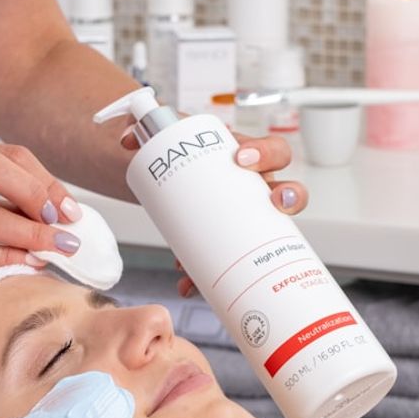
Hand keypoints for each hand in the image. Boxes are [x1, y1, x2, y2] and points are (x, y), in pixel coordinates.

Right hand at [0, 141, 82, 305]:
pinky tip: (26, 264)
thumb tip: (65, 216)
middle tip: (64, 228)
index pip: (9, 156)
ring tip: (55, 249)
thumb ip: (5, 202)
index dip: (46, 183)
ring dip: (28, 235)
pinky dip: (4, 259)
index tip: (71, 212)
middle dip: (36, 197)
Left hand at [123, 130, 304, 297]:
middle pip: (291, 193)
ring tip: (238, 262)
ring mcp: (248, 219)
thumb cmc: (183, 156)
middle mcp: (258, 189)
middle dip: (291, 198)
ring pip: (267, 237)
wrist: (170, 177)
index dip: (267, 153)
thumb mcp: (169, 140)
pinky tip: (187, 284)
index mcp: (250, 159)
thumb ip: (143, 133)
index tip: (242, 159)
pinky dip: (208, 277)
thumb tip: (127, 138)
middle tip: (275, 204)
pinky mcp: (227, 245)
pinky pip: (230, 264)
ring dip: (260, 252)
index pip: (276, 150)